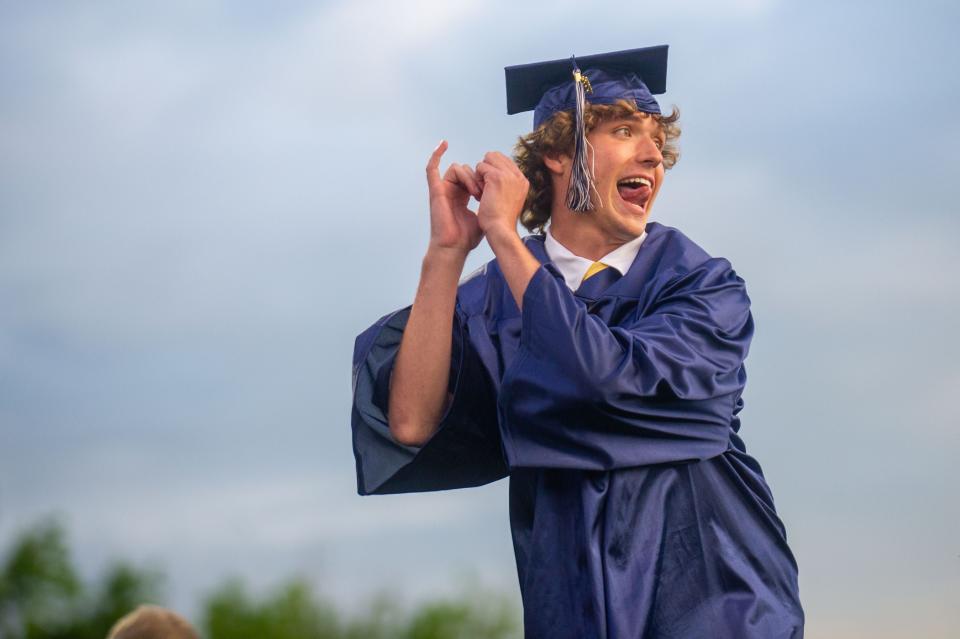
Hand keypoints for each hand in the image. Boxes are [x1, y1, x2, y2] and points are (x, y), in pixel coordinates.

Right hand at [425, 140, 483, 255]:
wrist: (455, 247)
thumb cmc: (467, 237)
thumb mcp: (484, 216)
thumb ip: (490, 204)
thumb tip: (502, 197)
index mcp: (462, 195)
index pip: (474, 177)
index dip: (485, 179)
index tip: (492, 192)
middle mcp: (452, 190)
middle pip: (468, 171)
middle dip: (479, 178)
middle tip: (485, 193)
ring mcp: (443, 189)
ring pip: (458, 168)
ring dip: (470, 177)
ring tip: (477, 193)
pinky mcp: (435, 190)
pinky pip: (432, 168)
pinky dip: (436, 154)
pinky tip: (443, 144)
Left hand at [475, 151, 528, 240]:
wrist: (501, 230)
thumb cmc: (501, 221)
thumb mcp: (510, 200)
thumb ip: (507, 185)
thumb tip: (493, 174)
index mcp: (523, 181)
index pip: (505, 162)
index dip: (493, 170)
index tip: (489, 187)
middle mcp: (518, 176)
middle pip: (496, 156)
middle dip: (486, 168)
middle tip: (484, 187)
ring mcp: (509, 175)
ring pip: (488, 159)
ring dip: (481, 173)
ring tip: (482, 191)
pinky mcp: (497, 177)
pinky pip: (480, 167)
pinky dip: (476, 178)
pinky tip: (479, 192)